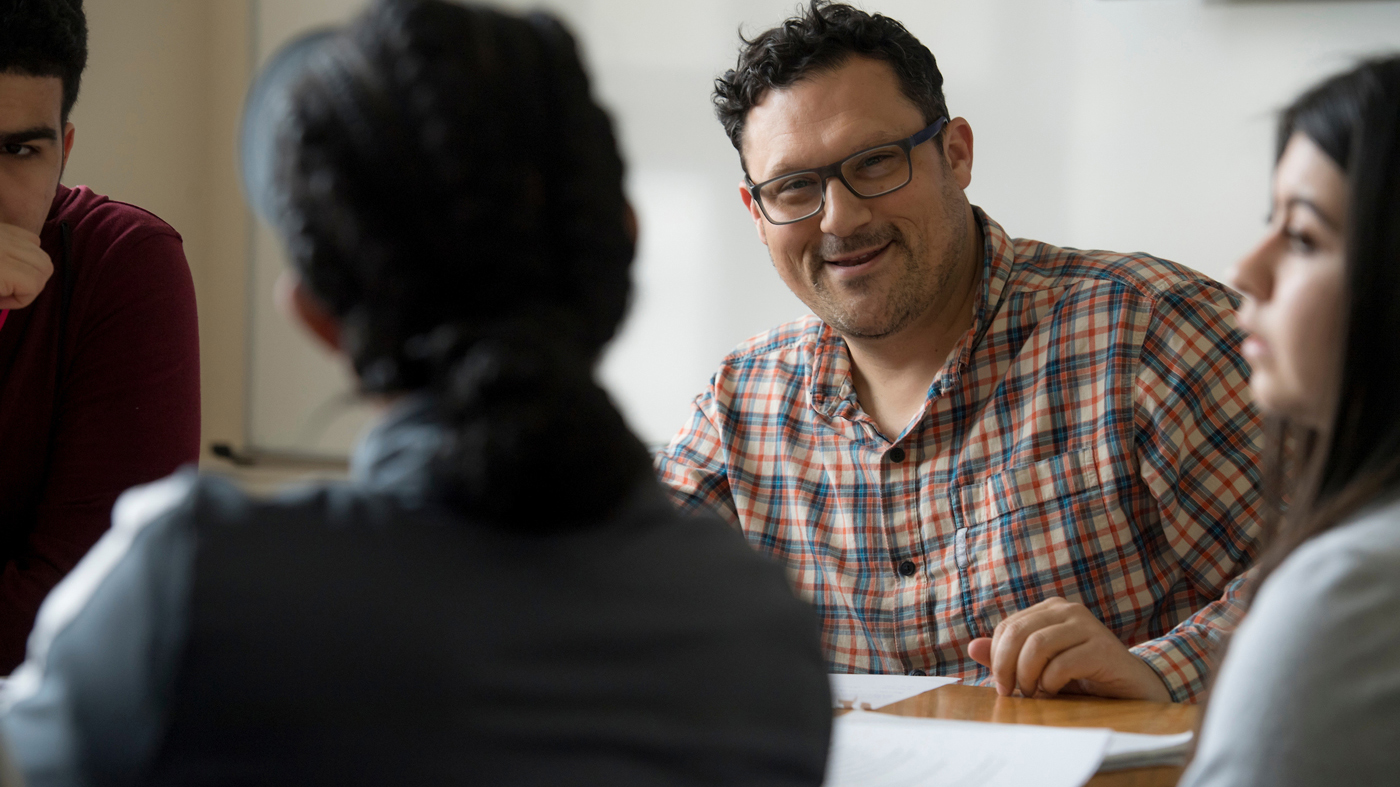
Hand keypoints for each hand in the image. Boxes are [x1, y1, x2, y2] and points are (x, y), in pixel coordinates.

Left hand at [0, 223, 53, 309]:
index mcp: (0, 267)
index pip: (33, 285)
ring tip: (12, 276)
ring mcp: (5, 234)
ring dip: (33, 268)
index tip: (1, 302)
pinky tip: (12, 259)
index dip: (20, 300)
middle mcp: (6, 247)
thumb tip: (8, 300)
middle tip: (11, 291)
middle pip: (44, 267)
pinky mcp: (4, 228)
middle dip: (33, 284)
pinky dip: (29, 250)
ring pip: (41, 252)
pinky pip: (30, 238)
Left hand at [966, 596, 1171, 701]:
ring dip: (1028, 676)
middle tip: (1011, 693)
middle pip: (1018, 632)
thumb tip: (971, 647)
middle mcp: (1067, 610)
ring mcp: (1087, 626)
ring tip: (1035, 693)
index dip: (997, 657)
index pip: (1007, 627)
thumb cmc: (1082, 678)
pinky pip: (1063, 663)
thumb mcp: (1039, 668)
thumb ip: (1007, 657)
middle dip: (1006, 667)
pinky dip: (1052, 683)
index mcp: (1049, 610)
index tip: (1001, 685)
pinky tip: (1055, 692)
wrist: (1131, 690)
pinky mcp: (1104, 648)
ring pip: (1037, 645)